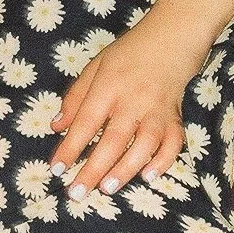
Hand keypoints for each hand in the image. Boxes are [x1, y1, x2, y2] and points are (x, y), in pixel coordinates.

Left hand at [50, 22, 192, 197]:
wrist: (172, 39)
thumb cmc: (128, 54)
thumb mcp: (95, 67)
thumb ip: (75, 97)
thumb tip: (57, 127)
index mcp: (108, 86)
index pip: (85, 121)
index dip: (70, 147)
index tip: (57, 169)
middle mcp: (133, 100)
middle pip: (113, 140)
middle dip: (94, 169)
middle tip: (78, 193)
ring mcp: (157, 110)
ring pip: (144, 145)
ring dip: (126, 169)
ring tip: (108, 188)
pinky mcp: (176, 118)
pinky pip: (173, 144)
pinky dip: (162, 162)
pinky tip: (148, 176)